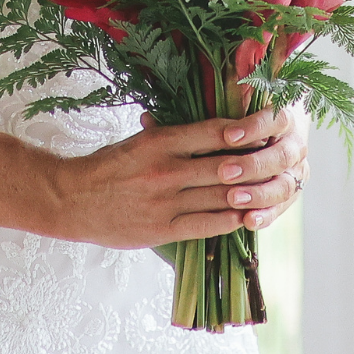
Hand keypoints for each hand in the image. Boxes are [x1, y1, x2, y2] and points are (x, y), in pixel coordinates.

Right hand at [47, 105, 309, 248]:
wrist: (71, 200)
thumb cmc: (108, 166)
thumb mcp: (139, 141)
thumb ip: (174, 137)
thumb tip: (214, 125)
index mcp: (160, 141)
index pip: (214, 131)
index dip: (247, 130)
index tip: (269, 128)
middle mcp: (166, 170)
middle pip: (226, 166)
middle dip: (257, 164)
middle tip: (281, 159)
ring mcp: (165, 202)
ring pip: (221, 197)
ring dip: (251, 194)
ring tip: (273, 189)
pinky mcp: (162, 229)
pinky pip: (207, 225)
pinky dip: (232, 220)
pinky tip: (247, 216)